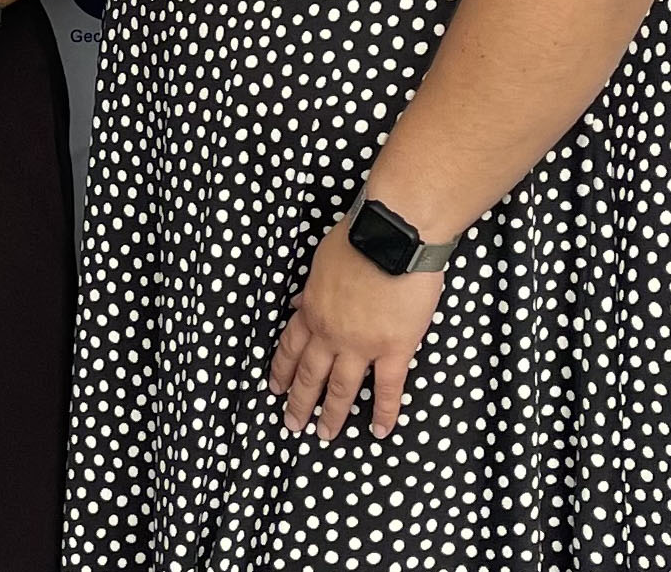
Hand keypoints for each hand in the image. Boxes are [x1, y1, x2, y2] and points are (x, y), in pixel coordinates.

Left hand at [268, 218, 444, 440]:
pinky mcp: (395, 349)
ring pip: (342, 388)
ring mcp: (362, 345)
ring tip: (324, 434)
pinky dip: (384, 412)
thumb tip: (299, 302)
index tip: (275, 387)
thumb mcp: (321, 261)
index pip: (291, 346)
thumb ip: (311, 288)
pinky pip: (388, 388)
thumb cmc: (358, 238)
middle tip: (291, 423)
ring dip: (332, 414)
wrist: (393, 236)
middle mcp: (331, 333)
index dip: (282, 369)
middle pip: (310, 374)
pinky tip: (381, 431)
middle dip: (299, 401)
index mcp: (313, 309)